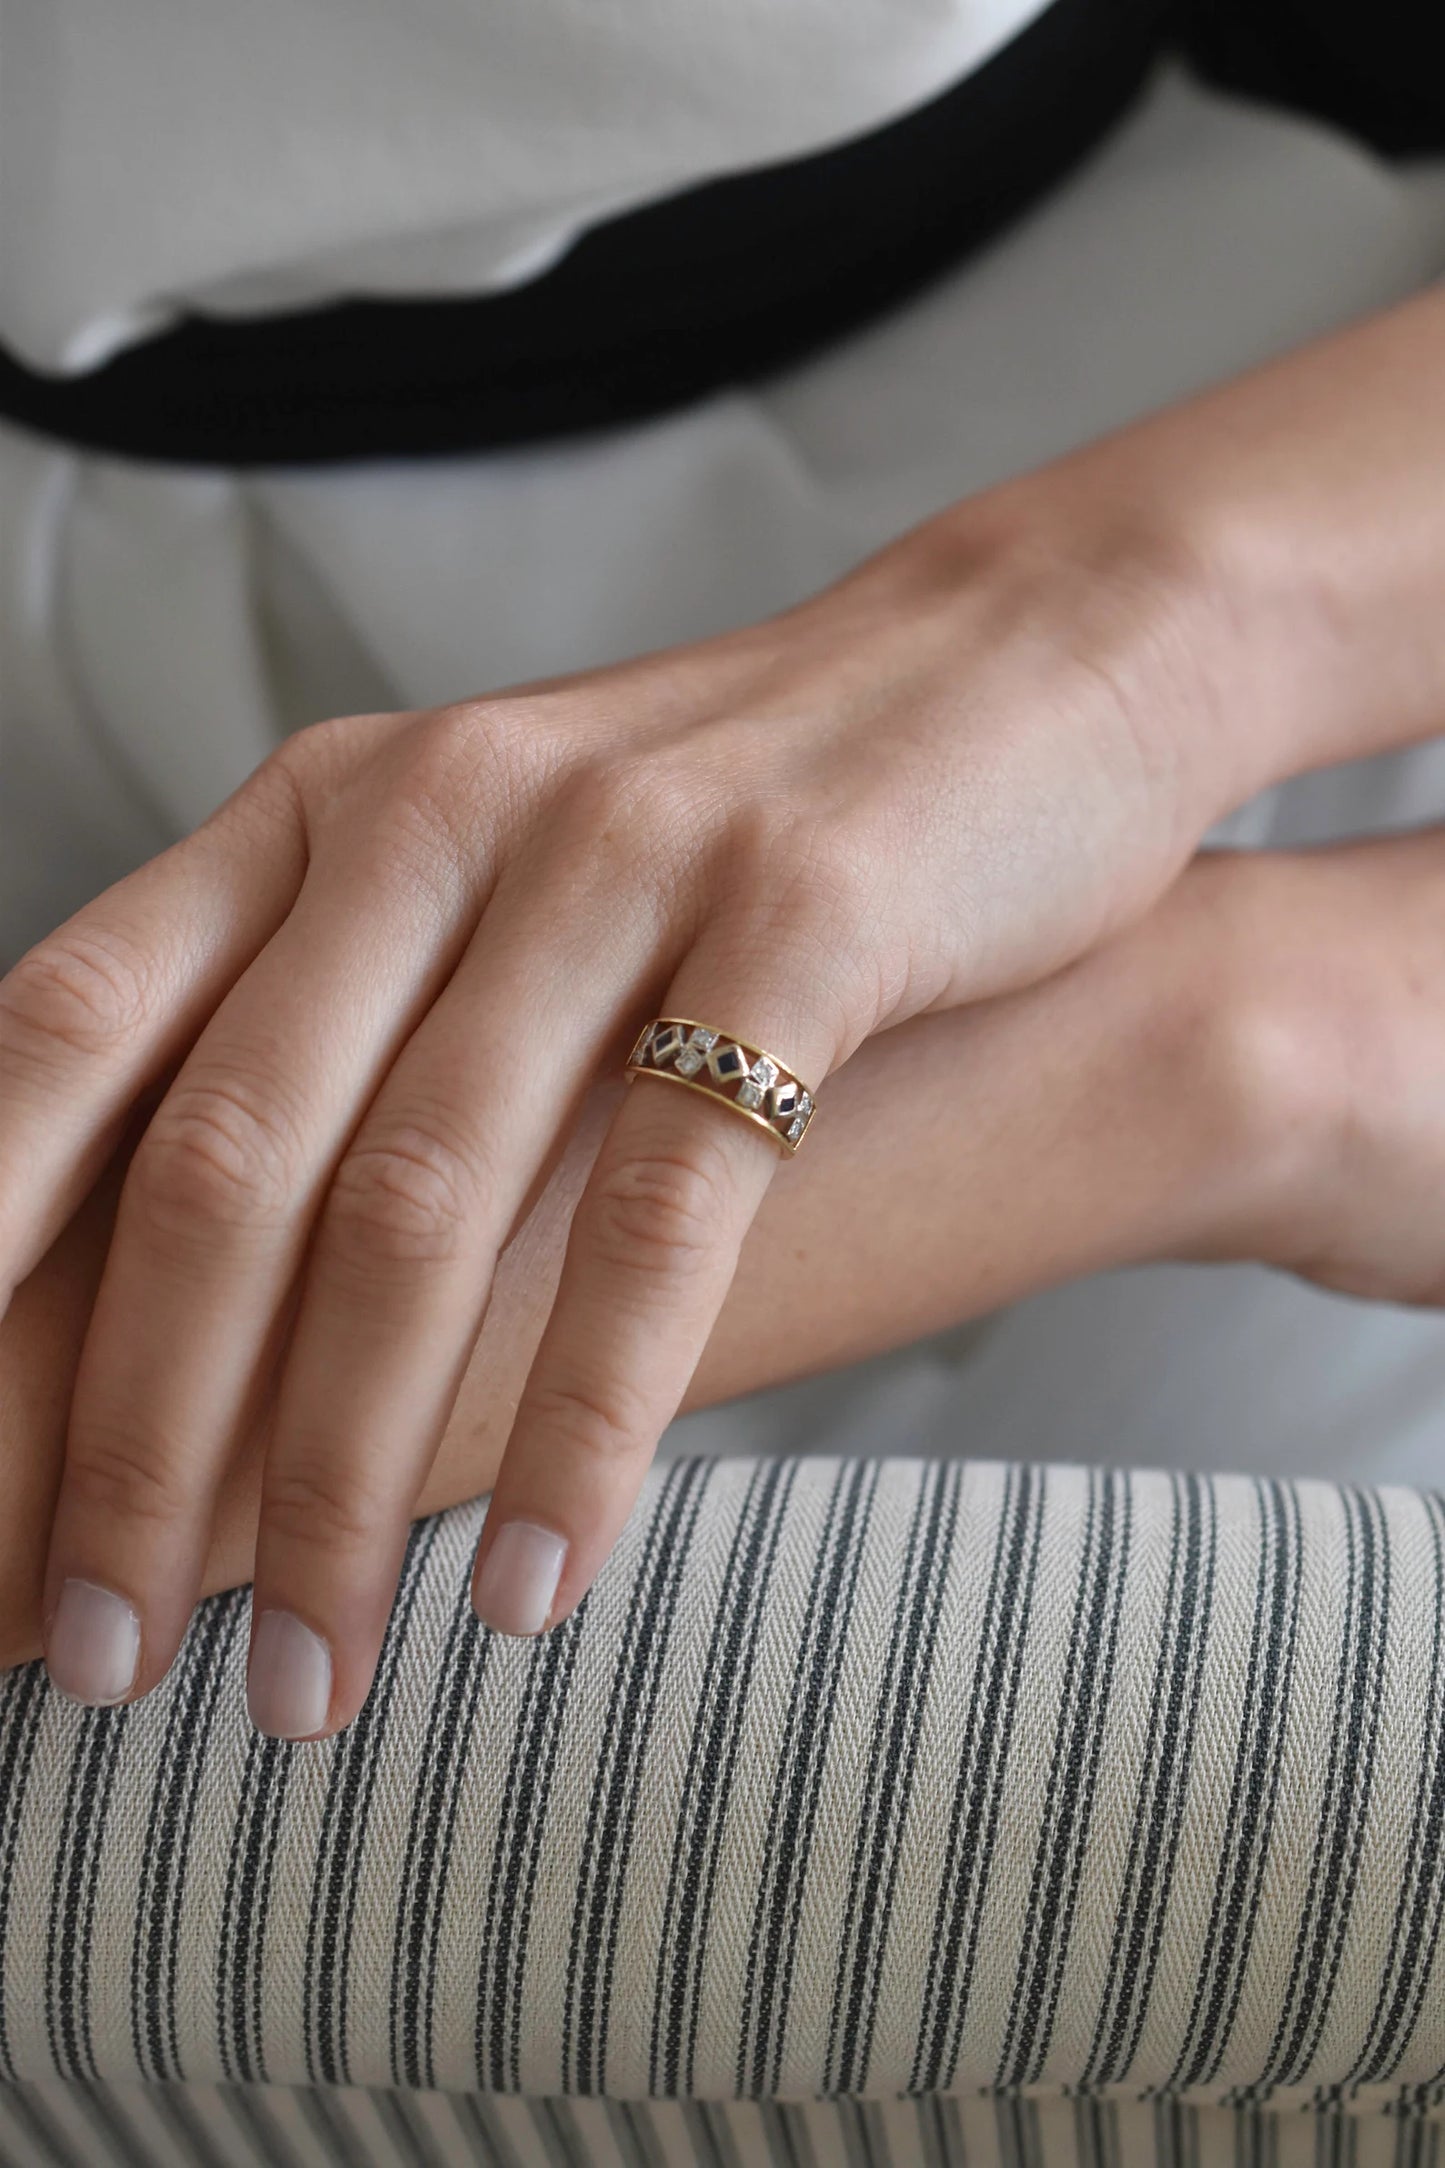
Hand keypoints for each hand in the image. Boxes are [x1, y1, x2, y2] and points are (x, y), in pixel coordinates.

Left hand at [7, 792, 1444, 1710]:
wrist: (1023, 672)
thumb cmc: (730, 829)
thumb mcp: (495, 870)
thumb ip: (344, 1011)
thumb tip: (175, 1265)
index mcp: (331, 805)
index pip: (70, 1022)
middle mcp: (441, 808)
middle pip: (226, 1163)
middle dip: (144, 1444)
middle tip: (112, 1662)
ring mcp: (621, 851)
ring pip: (424, 1206)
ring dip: (341, 1479)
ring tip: (312, 1682)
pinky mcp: (807, 914)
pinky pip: (664, 1204)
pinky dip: (586, 1417)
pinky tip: (540, 1577)